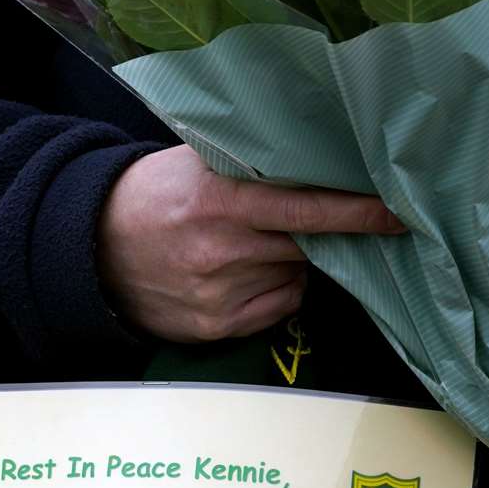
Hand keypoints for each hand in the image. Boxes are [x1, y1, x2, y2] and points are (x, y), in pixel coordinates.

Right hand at [98, 145, 404, 342]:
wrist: (92, 248)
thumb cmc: (152, 195)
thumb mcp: (193, 164)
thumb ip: (249, 165)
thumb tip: (319, 160)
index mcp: (218, 201)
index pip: (304, 209)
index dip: (354, 213)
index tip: (396, 213)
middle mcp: (220, 251)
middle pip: (306, 246)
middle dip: (320, 234)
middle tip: (317, 219)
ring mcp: (218, 295)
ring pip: (294, 276)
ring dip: (291, 260)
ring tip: (252, 244)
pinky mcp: (215, 328)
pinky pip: (278, 306)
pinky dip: (276, 289)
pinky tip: (246, 272)